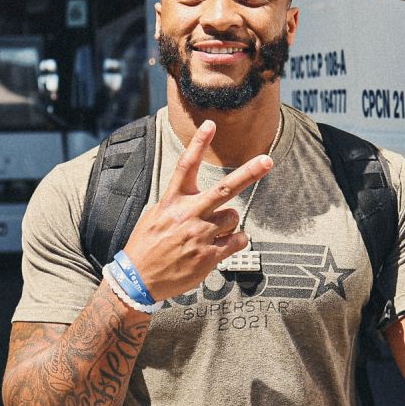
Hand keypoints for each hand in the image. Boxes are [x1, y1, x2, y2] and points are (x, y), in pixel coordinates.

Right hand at [122, 120, 272, 299]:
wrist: (138, 280)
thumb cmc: (146, 246)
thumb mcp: (155, 216)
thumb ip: (179, 203)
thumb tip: (202, 198)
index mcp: (171, 202)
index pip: (186, 166)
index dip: (198, 143)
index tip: (209, 124)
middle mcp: (187, 215)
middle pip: (224, 189)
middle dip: (248, 174)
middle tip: (266, 161)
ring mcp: (200, 236)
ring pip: (233, 217)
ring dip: (228, 223)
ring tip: (210, 233)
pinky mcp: (209, 256)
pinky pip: (237, 241)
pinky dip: (235, 241)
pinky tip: (221, 246)